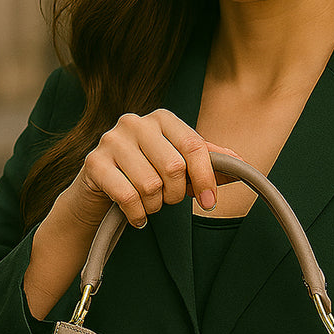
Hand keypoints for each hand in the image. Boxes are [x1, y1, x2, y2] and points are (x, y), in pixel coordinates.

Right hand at [62, 109, 242, 231]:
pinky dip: (137, 214)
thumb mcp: (180, 166)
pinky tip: (136, 216)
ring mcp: (111, 140)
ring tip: (149, 204)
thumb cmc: (147, 174)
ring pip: (150, 185)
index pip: (194, 145)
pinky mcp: (93, 163)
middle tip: (168, 200)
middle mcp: (135, 122)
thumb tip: (240, 162)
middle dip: (176, 194)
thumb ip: (208, 161)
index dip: (206, 177)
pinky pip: (128, 197)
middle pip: (173, 167)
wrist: (99, 191)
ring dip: (155, 205)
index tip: (210, 203)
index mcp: (162, 117)